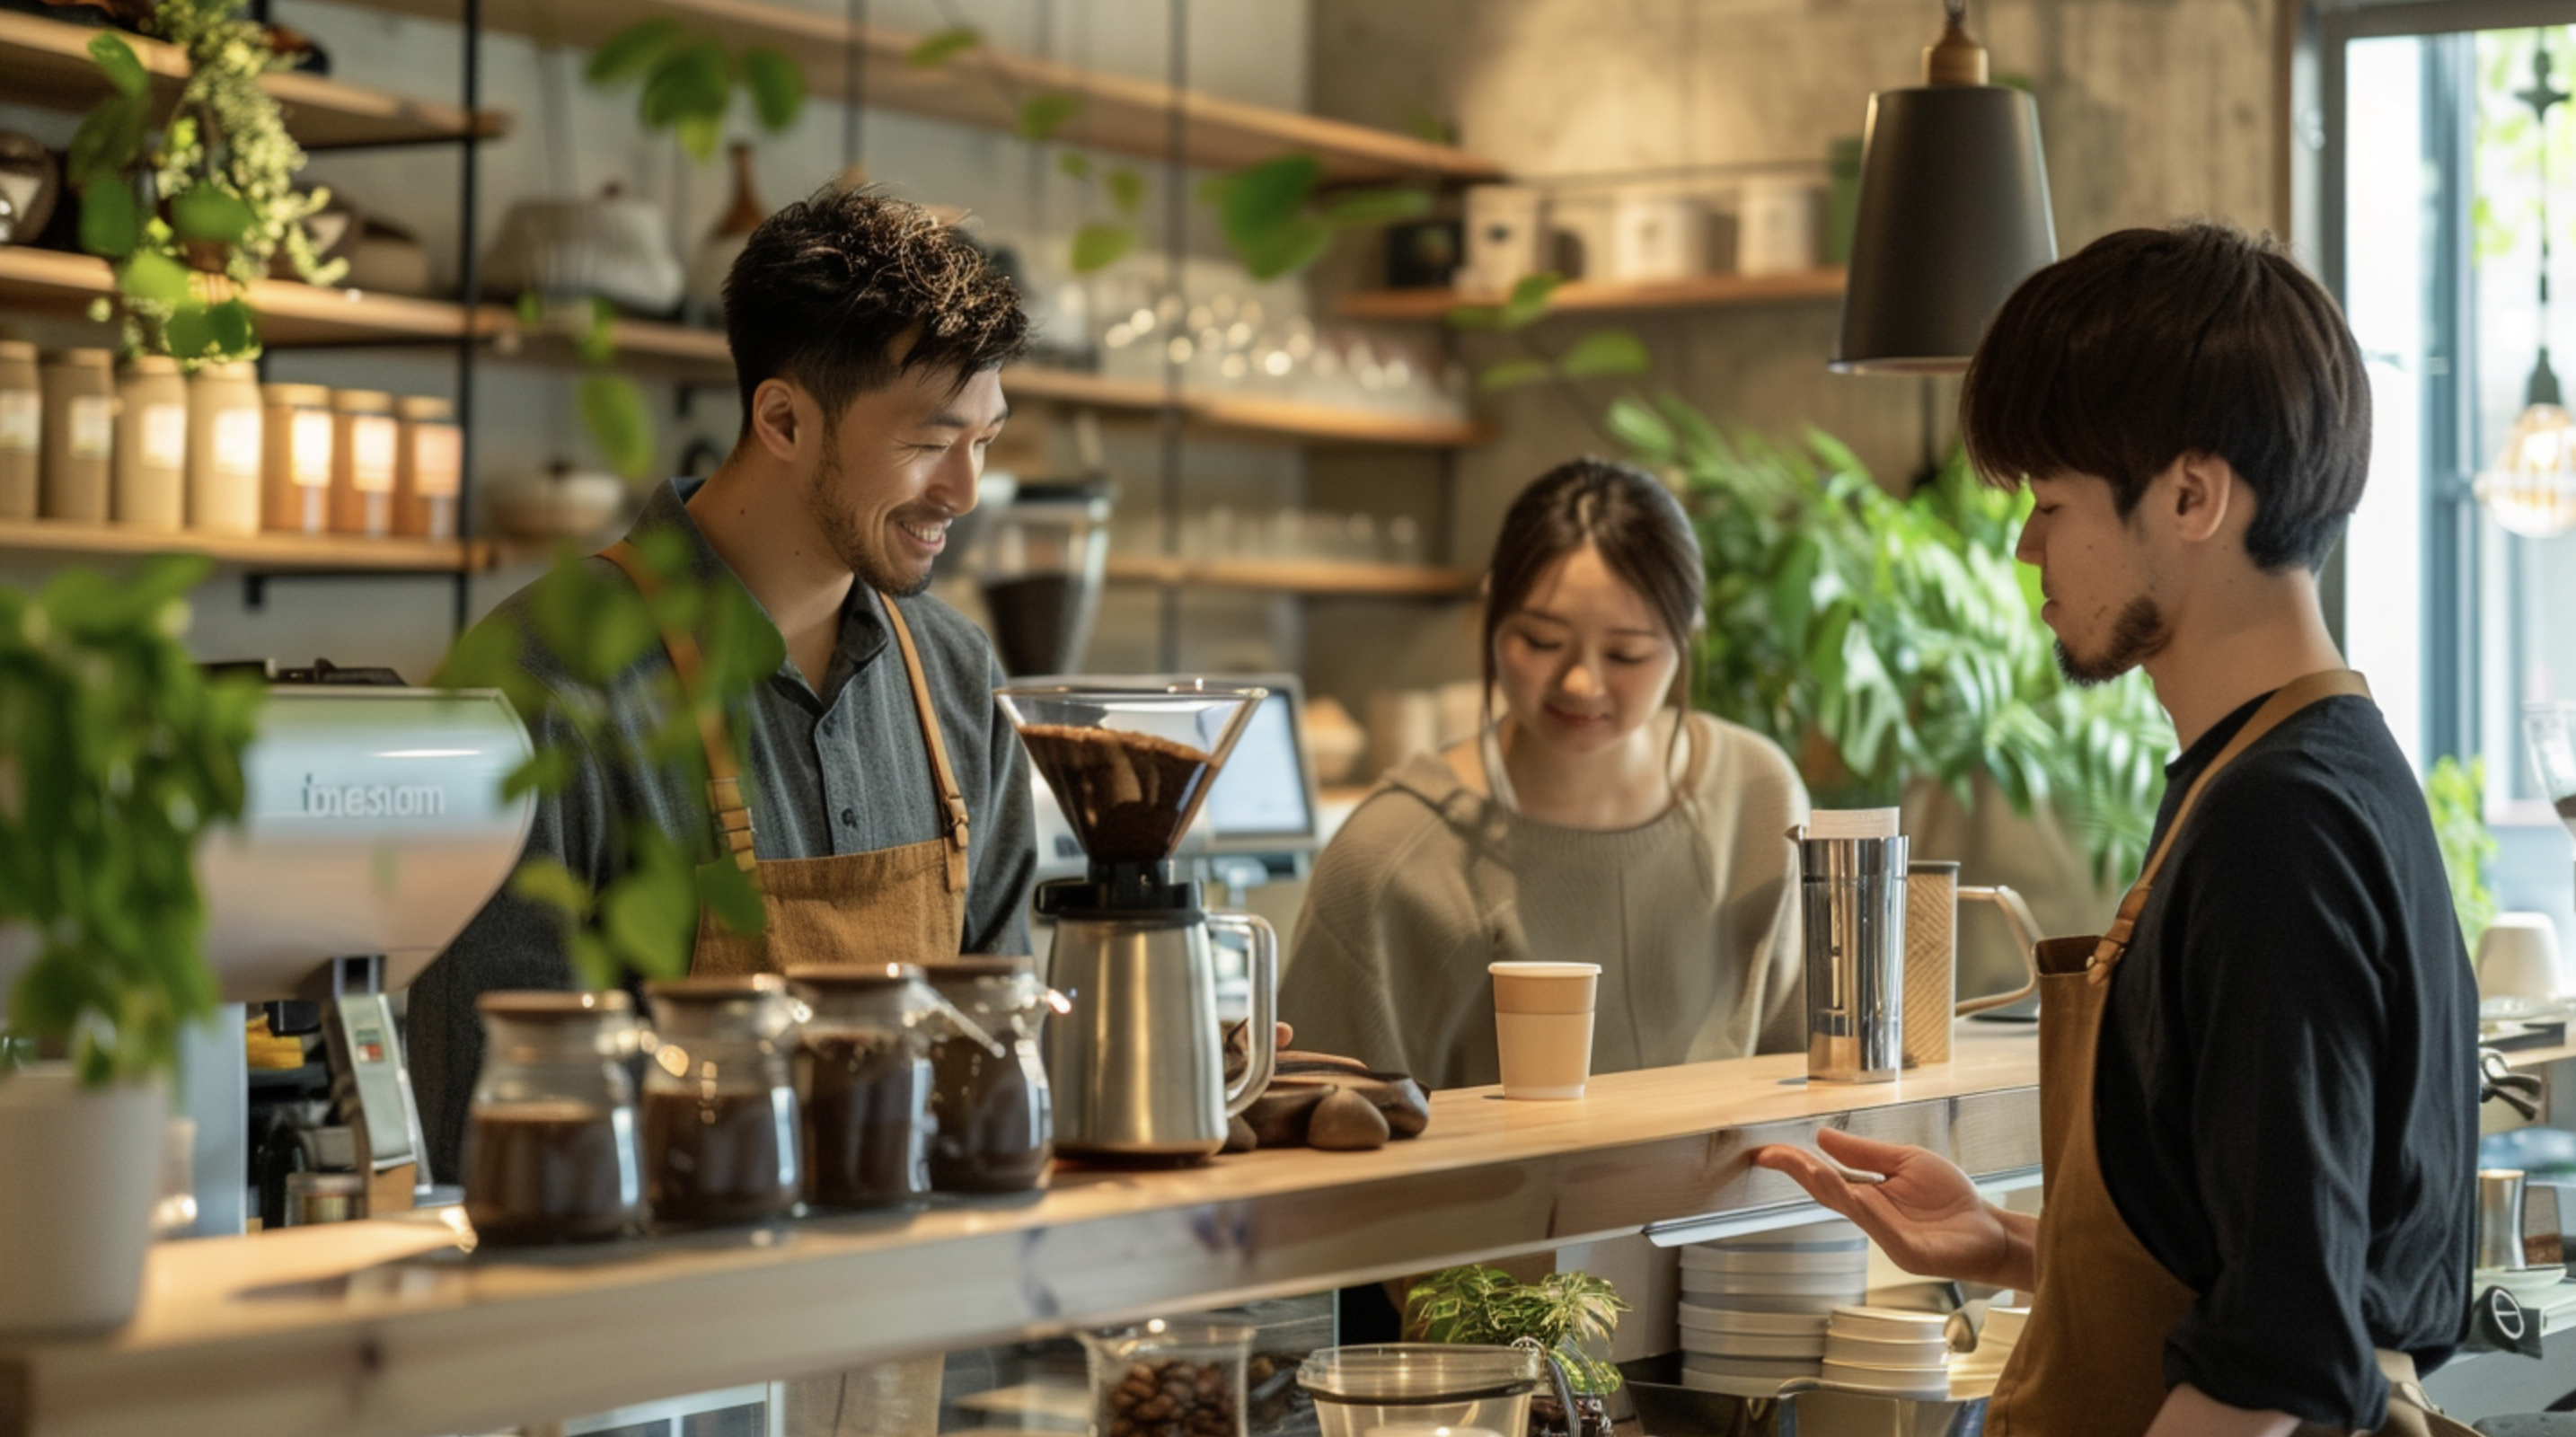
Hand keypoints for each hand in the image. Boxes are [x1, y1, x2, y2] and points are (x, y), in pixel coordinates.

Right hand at [1750, 1129, 2026, 1287]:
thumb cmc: (1952, 1201)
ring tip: (1808, 1166)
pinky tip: (1856, 1196)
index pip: (1823, 1176)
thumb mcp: (1906, 1162)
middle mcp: (1871, 1215)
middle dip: (1800, 1173)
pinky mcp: (1910, 1252)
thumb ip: (1865, 1152)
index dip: (1795, 1163)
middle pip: (1827, 1193)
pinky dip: (1868, 1213)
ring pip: (1851, 1211)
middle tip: (1773, 1156)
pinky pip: (1884, 1231)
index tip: (1766, 1151)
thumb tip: (1822, 1136)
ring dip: (1829, 1187)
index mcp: (1868, 1193)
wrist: (1990, 1230)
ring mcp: (1888, 1236)